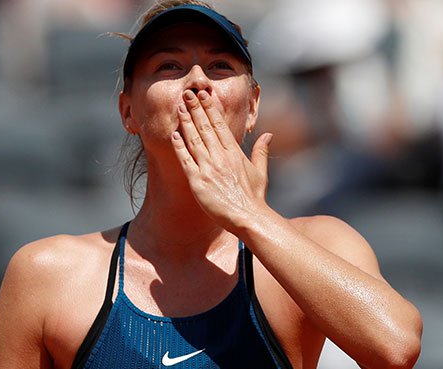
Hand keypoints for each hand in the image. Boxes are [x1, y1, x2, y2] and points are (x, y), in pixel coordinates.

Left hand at [171, 89, 272, 230]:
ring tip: (178, 106)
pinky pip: (186, 160)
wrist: (249, 217)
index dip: (210, 108)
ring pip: (194, 140)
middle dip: (195, 109)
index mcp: (234, 153)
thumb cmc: (254, 198)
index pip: (220, 125)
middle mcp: (220, 157)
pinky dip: (179, 147)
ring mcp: (208, 168)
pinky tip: (174, 134)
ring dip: (185, 122)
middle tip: (187, 93)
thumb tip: (269, 135)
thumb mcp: (261, 172)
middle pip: (205, 127)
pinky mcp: (198, 182)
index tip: (203, 95)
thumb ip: (261, 151)